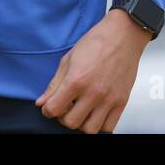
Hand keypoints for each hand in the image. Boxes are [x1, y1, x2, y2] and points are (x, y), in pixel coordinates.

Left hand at [34, 8, 151, 132]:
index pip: (53, 109)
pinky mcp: (122, 101)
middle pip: (70, 123)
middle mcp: (93, 92)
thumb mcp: (68, 59)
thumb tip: (42, 102)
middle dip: (63, 117)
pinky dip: (99, 123)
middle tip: (65, 107)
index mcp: (76, 80)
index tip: (49, 106)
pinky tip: (95, 111)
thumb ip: (54, 84)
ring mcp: (109, 99)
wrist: (123, 35)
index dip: (47, 109)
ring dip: (82, 123)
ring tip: (81, 110)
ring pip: (90, 129)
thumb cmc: (97, 42)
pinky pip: (108, 126)